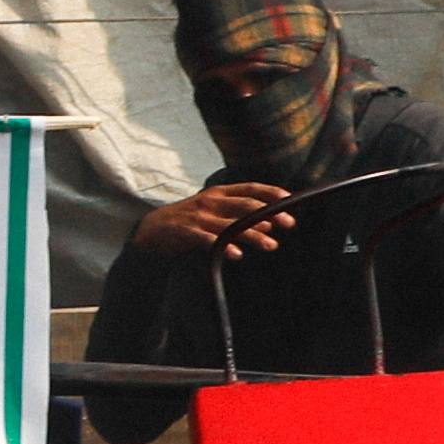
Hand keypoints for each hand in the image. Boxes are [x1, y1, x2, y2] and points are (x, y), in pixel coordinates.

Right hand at [134, 182, 295, 261]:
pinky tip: (237, 255)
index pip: (250, 188)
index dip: (271, 192)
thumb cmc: (191, 221)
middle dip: (269, 213)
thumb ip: (241, 216)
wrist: (152, 230)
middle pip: (245, 206)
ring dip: (253, 235)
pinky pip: (207, 240)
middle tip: (289, 223)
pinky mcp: (185, 232)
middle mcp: (211, 201)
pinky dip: (222, 246)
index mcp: (219, 193)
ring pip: (230, 225)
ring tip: (271, 245)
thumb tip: (271, 224)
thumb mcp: (215, 211)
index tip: (291, 200)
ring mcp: (198, 216)